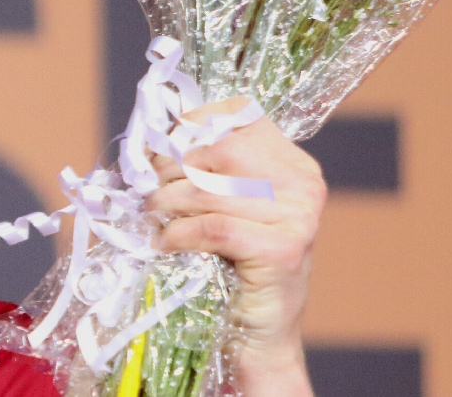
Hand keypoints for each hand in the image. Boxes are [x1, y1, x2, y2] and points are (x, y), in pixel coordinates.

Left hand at [144, 96, 325, 395]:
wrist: (259, 337)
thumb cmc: (232, 266)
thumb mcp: (223, 205)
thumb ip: (204, 168)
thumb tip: (150, 137)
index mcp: (293, 163)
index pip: (237, 115)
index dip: (188, 125)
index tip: (158, 147)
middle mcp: (304, 183)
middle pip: (217, 150)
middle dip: (168, 168)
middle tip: (146, 191)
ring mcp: (300, 217)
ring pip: (208, 189)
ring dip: (165, 203)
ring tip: (152, 217)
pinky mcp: (284, 250)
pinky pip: (212, 226)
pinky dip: (178, 233)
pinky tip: (168, 243)